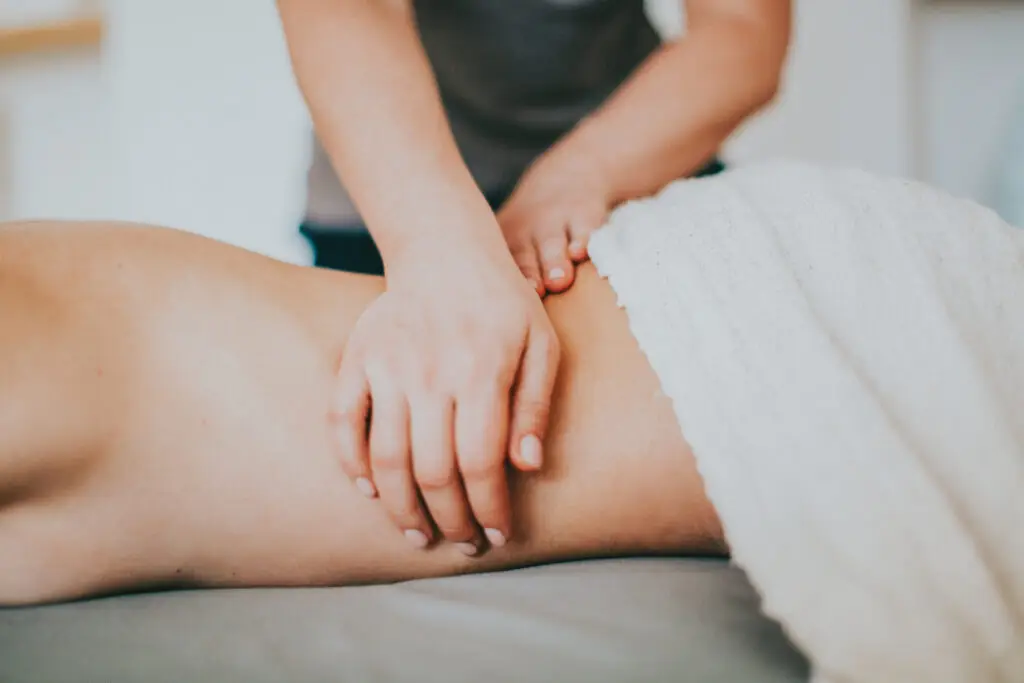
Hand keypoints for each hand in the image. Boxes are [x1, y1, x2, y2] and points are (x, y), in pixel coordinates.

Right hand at [331, 229, 559, 555]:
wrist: (446, 251)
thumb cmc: (504, 305)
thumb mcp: (542, 346)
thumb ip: (536, 406)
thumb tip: (527, 468)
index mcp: (482, 370)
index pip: (481, 462)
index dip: (489, 508)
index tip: (497, 534)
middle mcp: (430, 372)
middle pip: (433, 471)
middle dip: (450, 520)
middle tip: (462, 542)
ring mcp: (387, 365)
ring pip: (387, 457)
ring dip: (401, 508)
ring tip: (418, 535)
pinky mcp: (357, 358)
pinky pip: (342, 421)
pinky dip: (352, 462)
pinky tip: (371, 492)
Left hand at [498, 152, 611, 295]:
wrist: (569, 177)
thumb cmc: (535, 230)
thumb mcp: (512, 243)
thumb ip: (506, 283)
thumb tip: (497, 341)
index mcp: (505, 245)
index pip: (498, 268)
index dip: (498, 286)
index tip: (499, 309)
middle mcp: (526, 232)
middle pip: (524, 256)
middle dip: (529, 274)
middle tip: (534, 292)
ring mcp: (555, 221)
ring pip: (552, 243)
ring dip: (555, 260)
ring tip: (560, 280)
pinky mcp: (584, 212)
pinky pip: (584, 227)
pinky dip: (584, 238)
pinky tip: (584, 253)